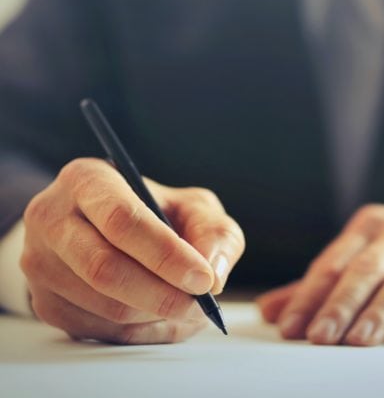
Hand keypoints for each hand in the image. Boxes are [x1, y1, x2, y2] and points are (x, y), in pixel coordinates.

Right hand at [20, 158, 243, 343]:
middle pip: (104, 268)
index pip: (121, 220)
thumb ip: (213, 231)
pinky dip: (142, 332)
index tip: (203, 278)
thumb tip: (214, 273)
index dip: (165, 254)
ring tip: (191, 308)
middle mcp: (52, 218)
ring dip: (156, 316)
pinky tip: (165, 317)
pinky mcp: (45, 302)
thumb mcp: (191, 205)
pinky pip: (99, 330)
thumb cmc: (155, 211)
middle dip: (162, 294)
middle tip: (201, 304)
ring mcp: (42, 263)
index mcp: (88, 179)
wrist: (103, 225)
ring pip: (103, 306)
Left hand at [257, 204, 383, 345]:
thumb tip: (269, 312)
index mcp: (370, 224)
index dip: (310, 295)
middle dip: (340, 304)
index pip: (334, 262)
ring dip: (380, 311)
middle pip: (366, 268)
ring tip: (358, 341)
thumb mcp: (367, 262)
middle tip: (318, 337)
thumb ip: (322, 287)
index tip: (290, 328)